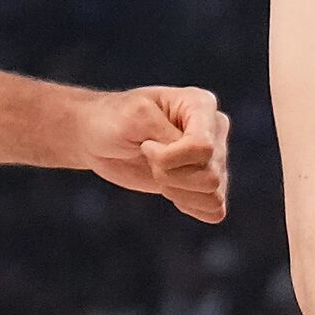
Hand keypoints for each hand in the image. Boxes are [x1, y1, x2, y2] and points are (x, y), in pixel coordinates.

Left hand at [79, 86, 229, 222]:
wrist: (98, 138)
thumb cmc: (114, 119)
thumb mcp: (136, 117)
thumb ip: (168, 136)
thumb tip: (198, 162)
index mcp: (201, 105)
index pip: (204, 147)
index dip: (169, 157)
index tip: (145, 145)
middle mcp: (214, 130)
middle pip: (210, 174)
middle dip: (170, 175)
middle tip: (148, 158)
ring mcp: (213, 158)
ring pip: (213, 193)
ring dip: (177, 191)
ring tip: (158, 173)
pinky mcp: (204, 183)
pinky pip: (215, 209)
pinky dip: (191, 207)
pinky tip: (171, 192)